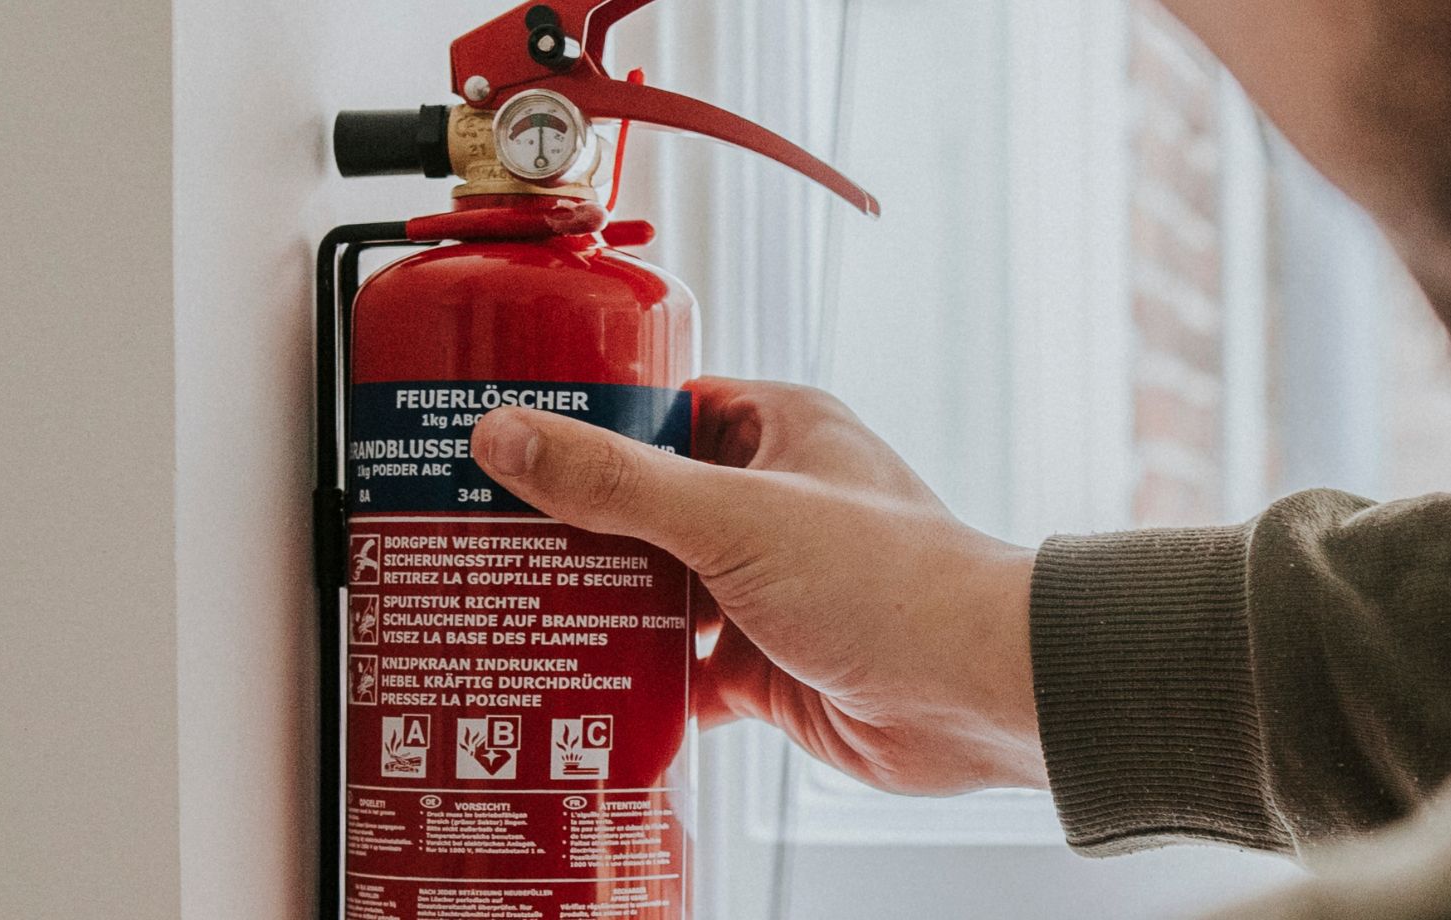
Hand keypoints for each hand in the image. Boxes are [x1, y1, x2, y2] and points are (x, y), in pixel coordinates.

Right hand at [469, 378, 1047, 794]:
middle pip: (645, 505)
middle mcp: (772, 502)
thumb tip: (507, 436)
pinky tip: (571, 689)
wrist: (974, 694)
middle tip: (475, 536)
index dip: (584, 421)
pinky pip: (680, 670)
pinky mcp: (767, 665)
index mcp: (778, 431)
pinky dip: (634, 683)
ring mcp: (767, 587)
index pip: (659, 407)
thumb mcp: (734, 515)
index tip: (499, 439)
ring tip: (500, 610)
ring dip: (595, 606)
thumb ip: (616, 481)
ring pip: (656, 590)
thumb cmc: (890, 580)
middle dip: (572, 526)